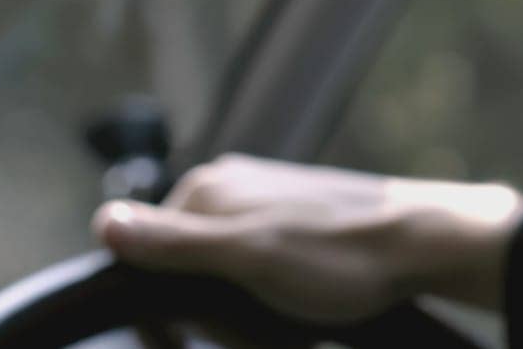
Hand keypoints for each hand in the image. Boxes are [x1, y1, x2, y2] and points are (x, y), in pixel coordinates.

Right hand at [91, 154, 522, 325]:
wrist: (422, 244)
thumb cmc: (338, 256)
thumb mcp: (247, 258)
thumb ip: (173, 244)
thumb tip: (101, 224)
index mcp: (205, 190)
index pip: (142, 259)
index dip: (166, 312)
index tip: (195, 339)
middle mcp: (229, 188)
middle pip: (183, 273)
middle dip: (212, 315)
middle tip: (256, 328)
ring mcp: (264, 202)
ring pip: (223, 280)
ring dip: (245, 315)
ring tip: (288, 319)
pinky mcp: (294, 222)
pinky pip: (258, 274)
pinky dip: (272, 301)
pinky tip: (304, 307)